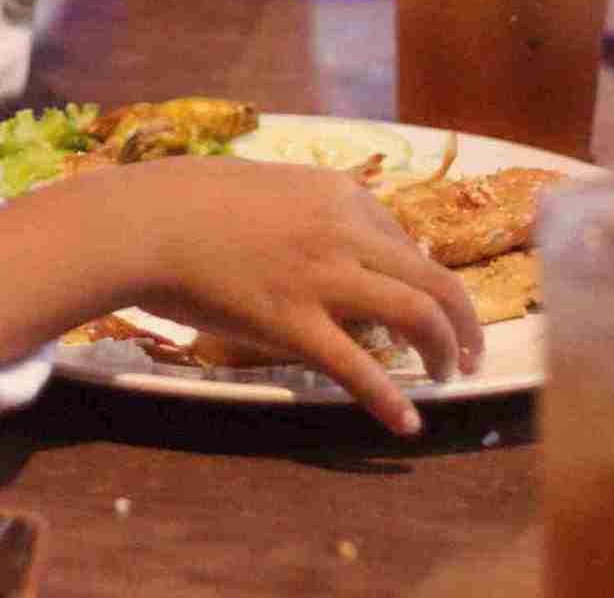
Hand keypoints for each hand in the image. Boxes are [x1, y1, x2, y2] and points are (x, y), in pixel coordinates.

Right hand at [126, 159, 483, 435]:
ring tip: (446, 376)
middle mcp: (345, 231)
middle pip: (435, 278)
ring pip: (417, 314)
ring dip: (445, 351)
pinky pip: (357, 368)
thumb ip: (306, 212)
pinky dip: (390, 401)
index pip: (406, 241)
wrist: (144, 221)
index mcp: (339, 194)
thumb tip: (327, 243)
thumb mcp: (265, 188)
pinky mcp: (293, 323)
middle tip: (469, 352)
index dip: (420, 278)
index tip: (420, 303)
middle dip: (464, 321)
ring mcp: (322, 277)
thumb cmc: (187, 201)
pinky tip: (406, 425)